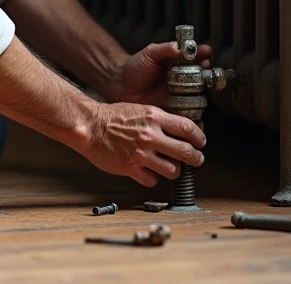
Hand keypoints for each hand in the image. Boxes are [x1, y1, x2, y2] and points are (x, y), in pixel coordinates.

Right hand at [80, 102, 206, 185]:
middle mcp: (150, 135)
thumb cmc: (113, 116)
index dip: (199, 138)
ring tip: (172, 167)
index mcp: (154, 117)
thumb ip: (160, 119)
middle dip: (196, 158)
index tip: (200, 142)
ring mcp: (141, 153)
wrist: (90, 125)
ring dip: (175, 170)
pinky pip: (152, 180)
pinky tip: (150, 173)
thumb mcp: (141, 109)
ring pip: (172, 170)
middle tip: (197, 160)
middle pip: (185, 151)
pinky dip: (153, 178)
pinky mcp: (131, 168)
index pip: (188, 128)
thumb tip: (180, 130)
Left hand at [105, 42, 213, 105]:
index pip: (195, 58)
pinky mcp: (173, 111)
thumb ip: (165, 49)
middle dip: (208, 74)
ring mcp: (179, 96)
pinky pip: (187, 113)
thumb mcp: (150, 53)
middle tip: (207, 71)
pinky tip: (195, 107)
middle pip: (202, 77)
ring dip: (203, 93)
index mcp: (178, 64)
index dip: (203, 54)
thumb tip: (181, 47)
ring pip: (198, 95)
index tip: (206, 52)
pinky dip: (194, 112)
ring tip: (204, 89)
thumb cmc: (134, 67)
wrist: (119, 87)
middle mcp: (182, 80)